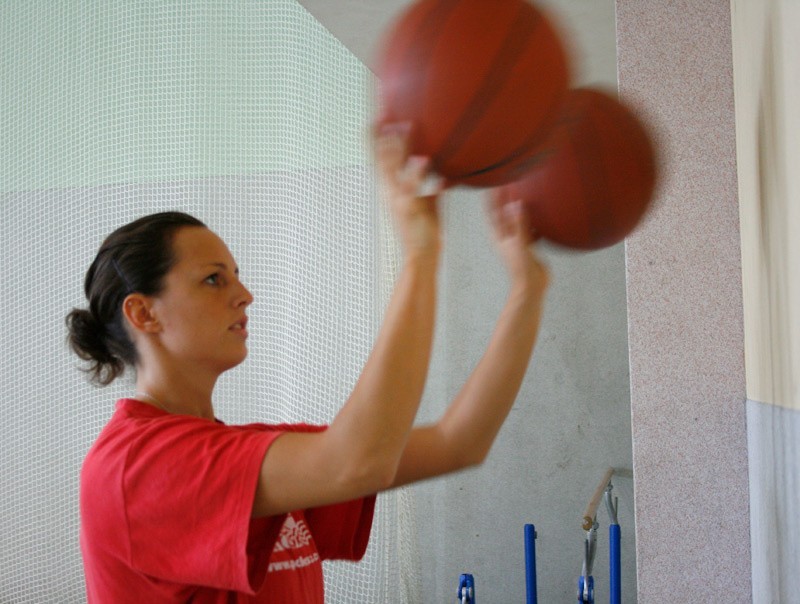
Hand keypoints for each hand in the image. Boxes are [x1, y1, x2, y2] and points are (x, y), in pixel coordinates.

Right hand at [375, 123, 442, 261]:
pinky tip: (423, 160)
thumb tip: (438, 169)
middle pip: (382, 159)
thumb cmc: (424, 231)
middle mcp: (391, 193)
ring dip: (398, 147)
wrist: (420, 255)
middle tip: (382, 114)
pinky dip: (417, 173)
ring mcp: (398, 200)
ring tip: (404, 126)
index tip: (374, 121)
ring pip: (394, 168)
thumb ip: (428, 184)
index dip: (375, 142)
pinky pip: (413, 187)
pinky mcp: (410, 209)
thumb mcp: (426, 202)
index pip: (380, 161)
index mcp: (392, 191)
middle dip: (381, 137)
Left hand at [487, 189, 549, 297]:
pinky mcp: (529, 245)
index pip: (493, 211)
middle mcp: (506, 236)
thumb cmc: (521, 268)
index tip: (493, 180)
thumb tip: (517, 204)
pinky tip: (543, 212)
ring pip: (519, 219)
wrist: (532, 286)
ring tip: (526, 192)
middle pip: (504, 212)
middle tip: (510, 180)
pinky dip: (535, 221)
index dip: (492, 196)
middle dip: (506, 198)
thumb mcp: (519, 243)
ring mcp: (518, 240)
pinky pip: (532, 229)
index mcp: (499, 236)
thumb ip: (518, 224)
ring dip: (521, 208)